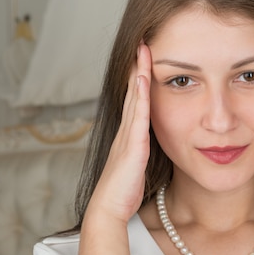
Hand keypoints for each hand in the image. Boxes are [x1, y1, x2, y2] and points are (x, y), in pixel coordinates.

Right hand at [86, 43, 151, 223]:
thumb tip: (146, 145)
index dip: (139, 80)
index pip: (135, 102)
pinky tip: (143, 79)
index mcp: (127, 136)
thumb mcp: (134, 167)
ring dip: (138, 74)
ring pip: (134, 99)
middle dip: (137, 68)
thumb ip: (140, 153)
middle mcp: (125, 131)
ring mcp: (127, 137)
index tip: (145, 60)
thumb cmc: (121, 193)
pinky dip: (141, 95)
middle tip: (142, 44)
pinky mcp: (132, 146)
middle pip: (132, 93)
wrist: (108, 210)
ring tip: (143, 51)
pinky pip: (138, 115)